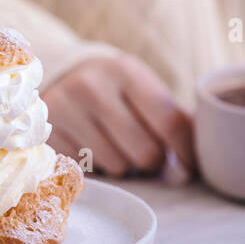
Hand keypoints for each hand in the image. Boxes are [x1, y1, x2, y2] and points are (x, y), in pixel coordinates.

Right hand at [43, 53, 194, 176]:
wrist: (63, 77)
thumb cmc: (117, 91)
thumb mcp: (144, 91)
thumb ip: (175, 121)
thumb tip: (197, 167)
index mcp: (126, 71)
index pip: (170, 123)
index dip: (186, 153)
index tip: (188, 167)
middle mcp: (91, 87)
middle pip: (145, 153)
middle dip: (151, 160)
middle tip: (144, 151)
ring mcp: (64, 110)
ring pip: (117, 167)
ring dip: (123, 166)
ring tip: (114, 146)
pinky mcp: (46, 135)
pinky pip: (89, 172)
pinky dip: (96, 168)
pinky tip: (91, 148)